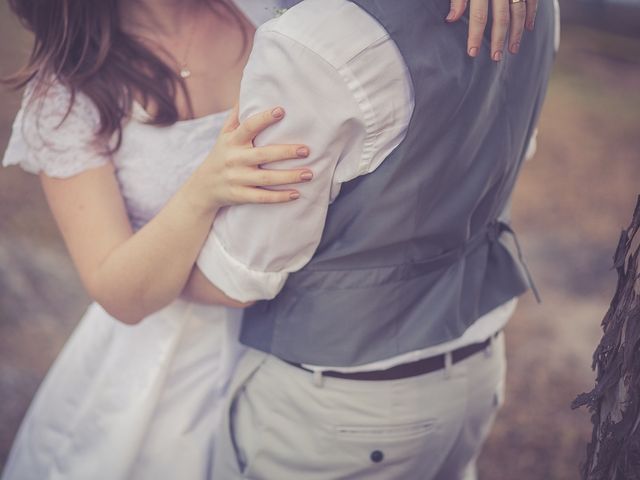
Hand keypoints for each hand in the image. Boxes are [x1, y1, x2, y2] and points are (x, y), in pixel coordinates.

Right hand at [187, 104, 311, 213]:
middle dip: (285, 152)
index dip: (264, 119)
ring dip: (289, 177)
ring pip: (265, 179)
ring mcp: (237, 179)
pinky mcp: (240, 196)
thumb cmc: (221, 155)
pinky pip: (262, 198)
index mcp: (232, 141)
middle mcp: (234, 159)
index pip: (248, 127)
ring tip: (309, 174)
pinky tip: (297, 194)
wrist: (203, 188)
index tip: (281, 111)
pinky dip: (279, 197)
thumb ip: (237, 115)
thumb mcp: (224, 134)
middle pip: (262, 155)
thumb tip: (249, 89)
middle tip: (306, 150)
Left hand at [446, 0, 537, 60]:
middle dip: (498, 39)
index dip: (475, 35)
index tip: (472, 53)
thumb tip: (450, 19)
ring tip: (513, 50)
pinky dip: (531, 14)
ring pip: (518, 11)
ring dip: (516, 32)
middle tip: (495, 58)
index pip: (478, 15)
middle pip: (501, 17)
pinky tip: (527, 28)